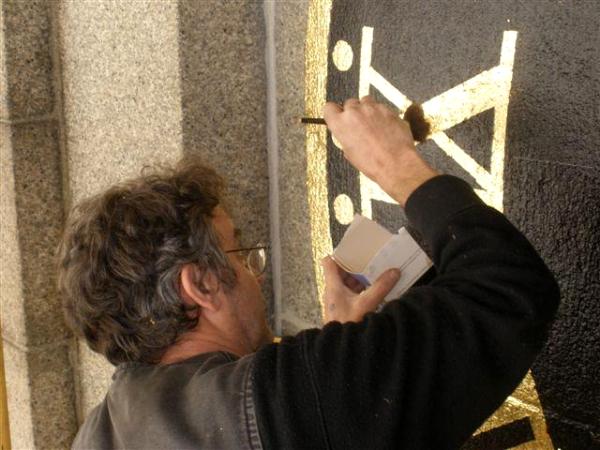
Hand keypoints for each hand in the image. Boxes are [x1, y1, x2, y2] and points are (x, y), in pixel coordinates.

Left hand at [321, 256, 401, 324]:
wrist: (341, 349)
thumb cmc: (348, 325)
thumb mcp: (367, 304)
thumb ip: (381, 287)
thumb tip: (394, 271)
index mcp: (332, 286)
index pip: (329, 262)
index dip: (339, 254)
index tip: (354, 250)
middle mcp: (333, 292)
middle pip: (342, 272)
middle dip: (356, 266)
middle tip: (372, 260)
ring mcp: (338, 301)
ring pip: (348, 284)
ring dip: (361, 279)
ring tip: (377, 274)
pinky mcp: (344, 310)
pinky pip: (353, 295)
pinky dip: (362, 290)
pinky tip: (376, 291)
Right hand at [323, 96, 437, 205]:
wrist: (396, 164)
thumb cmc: (372, 163)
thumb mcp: (350, 153)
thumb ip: (346, 137)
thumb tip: (348, 133)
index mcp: (340, 124)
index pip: (329, 108)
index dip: (333, 113)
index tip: (338, 117)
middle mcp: (354, 112)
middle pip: (349, 103)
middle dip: (353, 112)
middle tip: (359, 125)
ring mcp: (372, 108)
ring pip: (365, 101)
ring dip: (367, 109)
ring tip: (373, 124)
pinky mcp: (387, 109)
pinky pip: (380, 107)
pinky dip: (381, 114)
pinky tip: (385, 127)